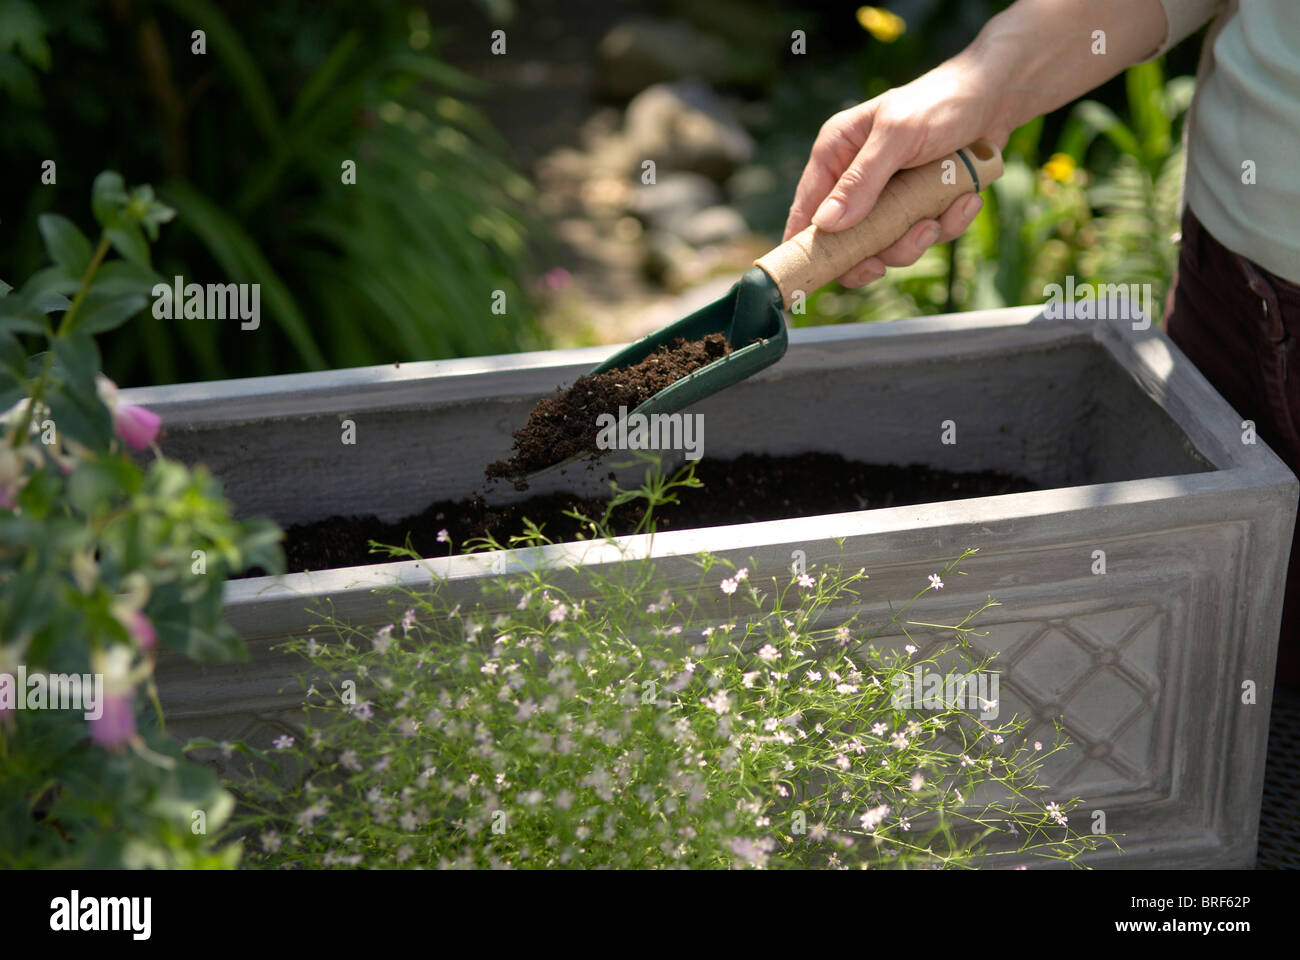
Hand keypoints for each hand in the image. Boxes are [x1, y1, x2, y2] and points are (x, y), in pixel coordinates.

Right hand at [783, 57, 1005, 286]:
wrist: (998, 96)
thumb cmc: (942, 102)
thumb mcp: (898, 136)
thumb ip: (861, 180)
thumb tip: (825, 224)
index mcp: (836, 154)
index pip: (806, 209)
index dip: (808, 246)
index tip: (819, 274)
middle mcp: (856, 178)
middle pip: (846, 240)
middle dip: (873, 251)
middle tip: (885, 262)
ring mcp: (888, 195)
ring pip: (887, 245)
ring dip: (916, 240)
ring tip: (940, 216)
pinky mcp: (919, 205)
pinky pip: (924, 234)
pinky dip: (947, 225)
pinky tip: (965, 201)